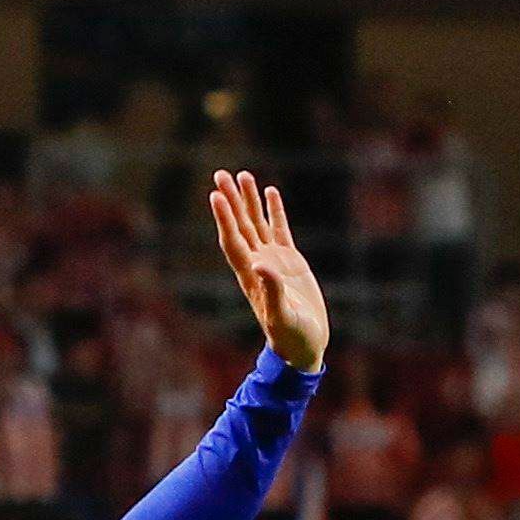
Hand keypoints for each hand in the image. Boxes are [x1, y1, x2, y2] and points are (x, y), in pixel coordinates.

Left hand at [209, 170, 328, 372]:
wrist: (304, 345)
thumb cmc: (291, 336)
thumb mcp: (282, 316)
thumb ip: (272, 290)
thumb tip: (260, 264)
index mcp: (251, 275)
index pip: (234, 240)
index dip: (224, 218)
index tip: (216, 195)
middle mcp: (257, 263)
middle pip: (240, 225)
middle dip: (230, 200)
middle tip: (220, 174)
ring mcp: (272, 260)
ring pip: (257, 222)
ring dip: (248, 200)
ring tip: (242, 175)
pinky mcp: (289, 260)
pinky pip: (279, 229)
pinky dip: (274, 210)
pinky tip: (270, 192)